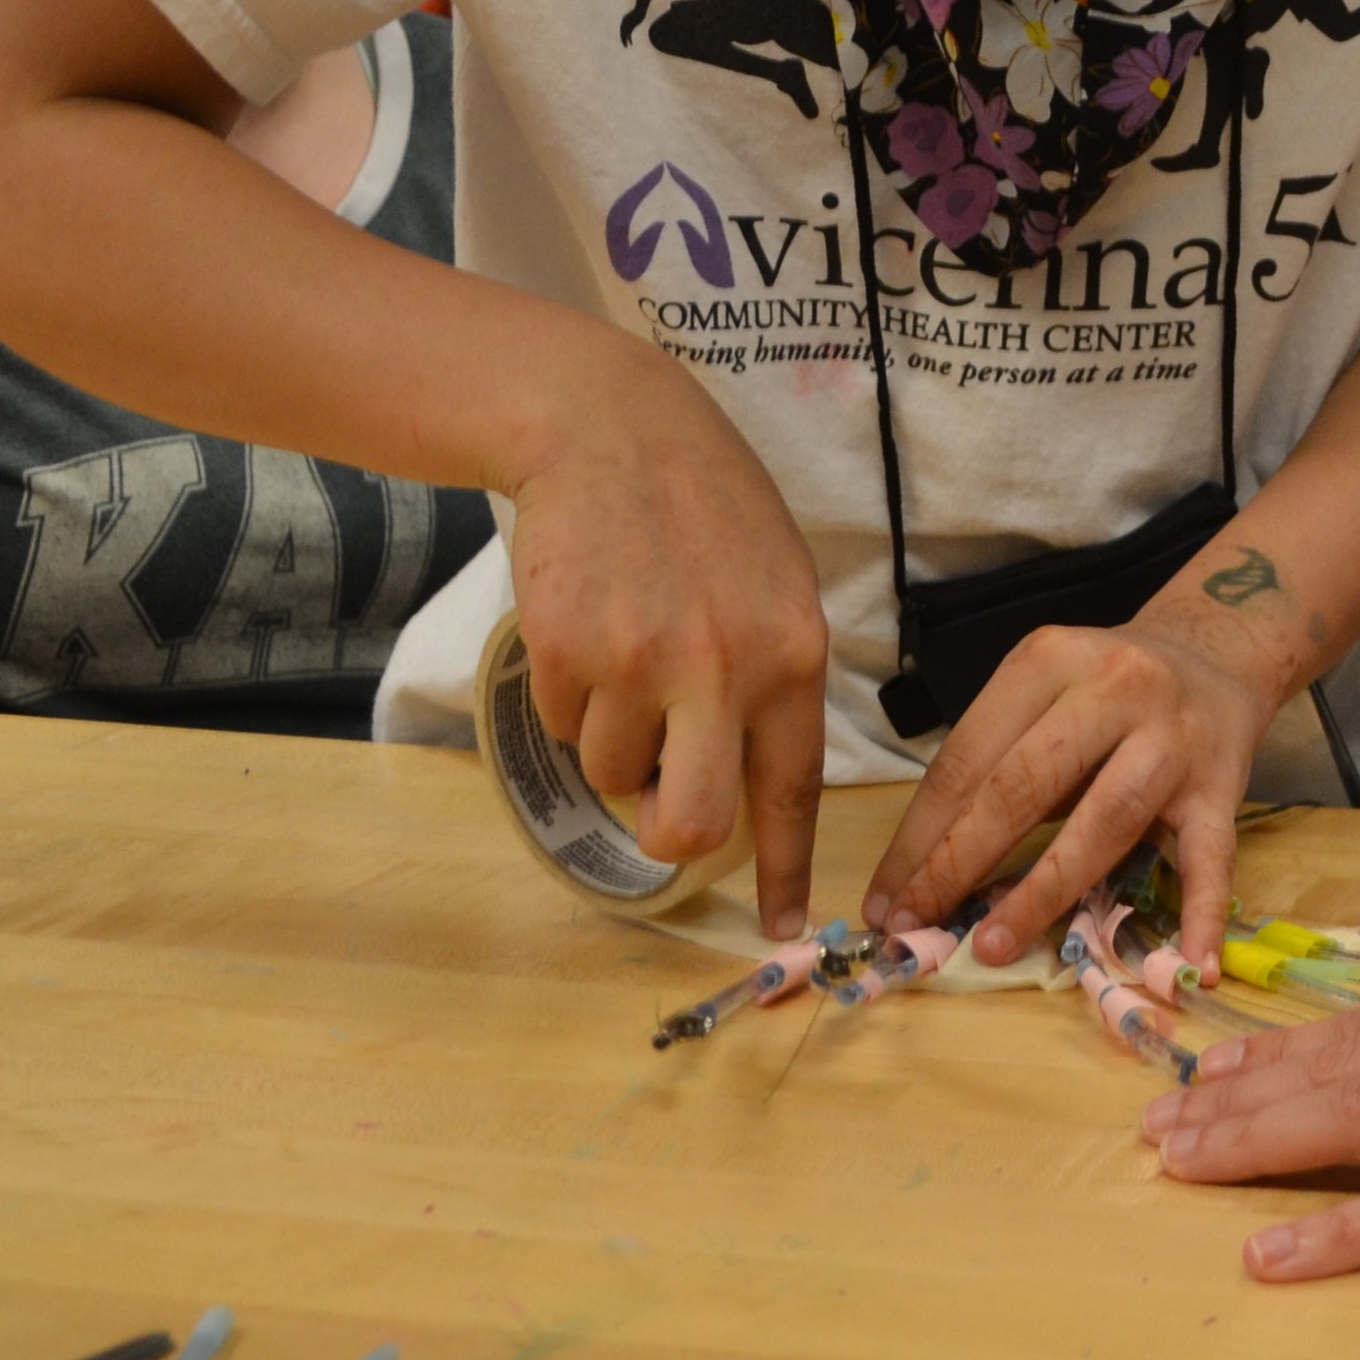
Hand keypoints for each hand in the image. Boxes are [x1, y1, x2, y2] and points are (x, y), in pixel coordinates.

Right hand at [506, 347, 828, 936]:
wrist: (608, 430)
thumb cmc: (703, 509)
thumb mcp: (778, 583)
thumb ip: (776, 676)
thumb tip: (763, 776)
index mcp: (792, 655)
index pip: (793, 788)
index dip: (785, 868)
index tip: (786, 929)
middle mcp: (724, 668)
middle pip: (693, 824)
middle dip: (671, 836)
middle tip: (661, 800)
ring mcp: (641, 663)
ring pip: (615, 775)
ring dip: (613, 740)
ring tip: (625, 654)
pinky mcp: (567, 652)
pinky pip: (565, 727)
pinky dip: (570, 698)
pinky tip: (588, 630)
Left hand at [864, 599, 1278, 978]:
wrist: (1216, 658)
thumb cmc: (1106, 693)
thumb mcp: (1045, 693)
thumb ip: (997, 766)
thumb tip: (924, 874)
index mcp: (1052, 659)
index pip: (969, 757)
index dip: (919, 837)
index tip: (884, 900)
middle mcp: (1116, 689)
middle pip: (1025, 785)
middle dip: (959, 864)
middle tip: (915, 927)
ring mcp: (1175, 740)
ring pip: (1106, 822)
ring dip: (1044, 893)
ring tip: (994, 947)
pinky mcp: (1223, 787)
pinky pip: (1211, 859)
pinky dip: (1202, 916)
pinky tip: (1186, 968)